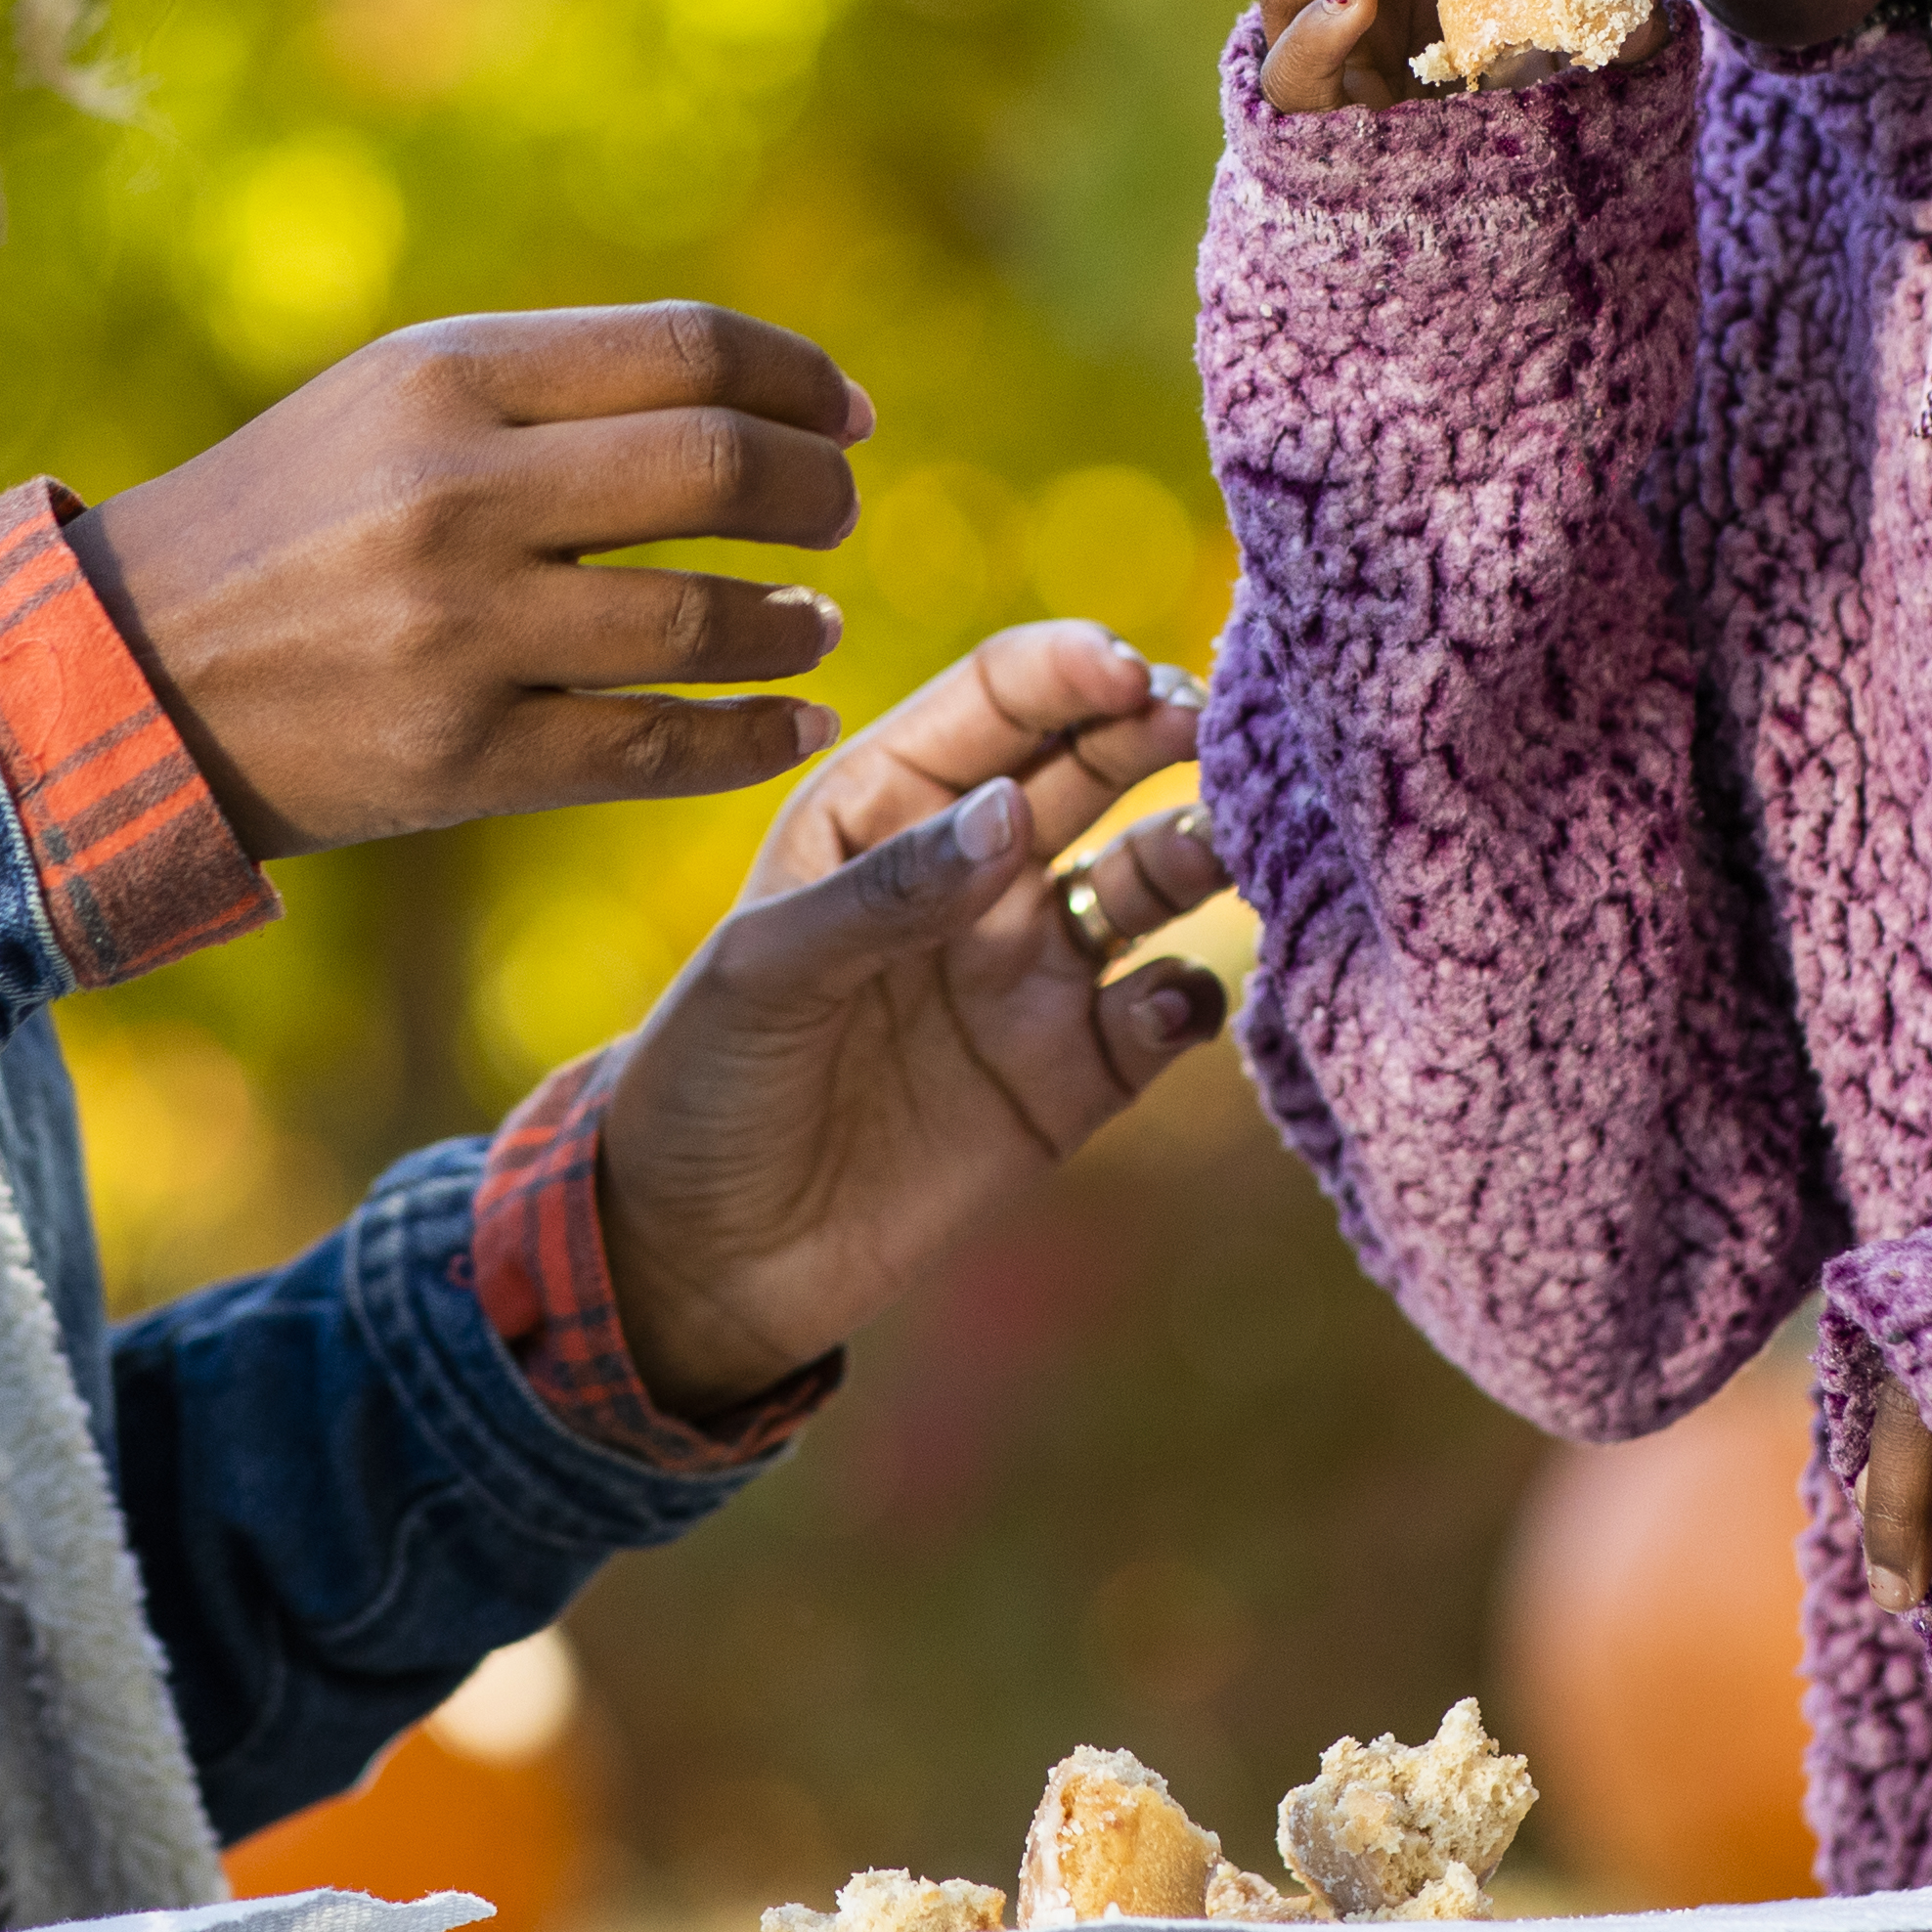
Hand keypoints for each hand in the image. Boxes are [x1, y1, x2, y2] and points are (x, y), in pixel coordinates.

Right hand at [67, 306, 869, 860]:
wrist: (120, 671)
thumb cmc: (286, 519)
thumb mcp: (391, 401)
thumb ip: (553, 385)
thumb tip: (751, 392)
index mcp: (444, 374)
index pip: (688, 348)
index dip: (799, 378)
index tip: (847, 413)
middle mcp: (455, 491)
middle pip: (718, 468)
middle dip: (815, 493)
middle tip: (839, 514)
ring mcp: (457, 632)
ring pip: (702, 619)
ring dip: (792, 624)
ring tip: (812, 624)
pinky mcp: (456, 760)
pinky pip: (653, 749)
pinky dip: (751, 738)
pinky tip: (797, 722)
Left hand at [595, 621, 1240, 1422]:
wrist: (705, 1262)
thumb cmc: (705, 1083)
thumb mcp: (764, 970)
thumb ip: (889, 891)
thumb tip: (1010, 811)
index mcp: (886, 808)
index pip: (997, 701)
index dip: (1068, 669)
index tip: (1131, 670)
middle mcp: (975, 870)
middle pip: (1095, 765)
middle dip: (1161, 731)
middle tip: (1217, 729)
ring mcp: (1033, 968)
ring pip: (1155, 875)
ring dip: (1201, 849)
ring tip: (1226, 846)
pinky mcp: (1075, 1074)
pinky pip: (1165, 1011)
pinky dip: (1188, 996)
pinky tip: (1166, 1004)